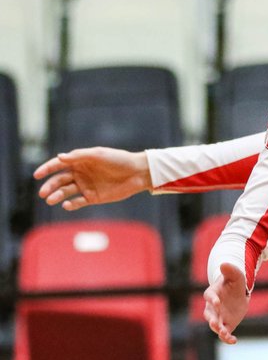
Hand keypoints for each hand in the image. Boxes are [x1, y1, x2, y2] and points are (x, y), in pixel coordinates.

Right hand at [33, 147, 151, 209]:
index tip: (37, 175)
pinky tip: (66, 205)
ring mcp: (86, 186)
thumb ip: (78, 156)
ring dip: (57, 196)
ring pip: (66, 192)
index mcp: (79, 161)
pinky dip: (71, 205)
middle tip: (43, 193)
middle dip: (49, 186)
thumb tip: (59, 157)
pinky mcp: (94, 198)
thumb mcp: (98, 155)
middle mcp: (80, 174)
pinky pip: (78, 202)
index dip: (46, 169)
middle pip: (59, 181)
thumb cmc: (119, 160)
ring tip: (51, 200)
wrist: (138, 173)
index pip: (58, 165)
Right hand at [204, 262, 249, 343]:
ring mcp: (218, 317)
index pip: (209, 296)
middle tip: (215, 323)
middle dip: (211, 319)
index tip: (216, 302)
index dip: (212, 299)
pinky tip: (233, 341)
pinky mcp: (226, 324)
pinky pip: (224, 333)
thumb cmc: (234, 283)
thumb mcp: (236, 276)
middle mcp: (212, 307)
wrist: (238, 294)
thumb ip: (230, 270)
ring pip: (215, 325)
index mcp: (212, 293)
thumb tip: (224, 264)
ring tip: (224, 333)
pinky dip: (227, 338)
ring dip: (219, 330)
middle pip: (209, 314)